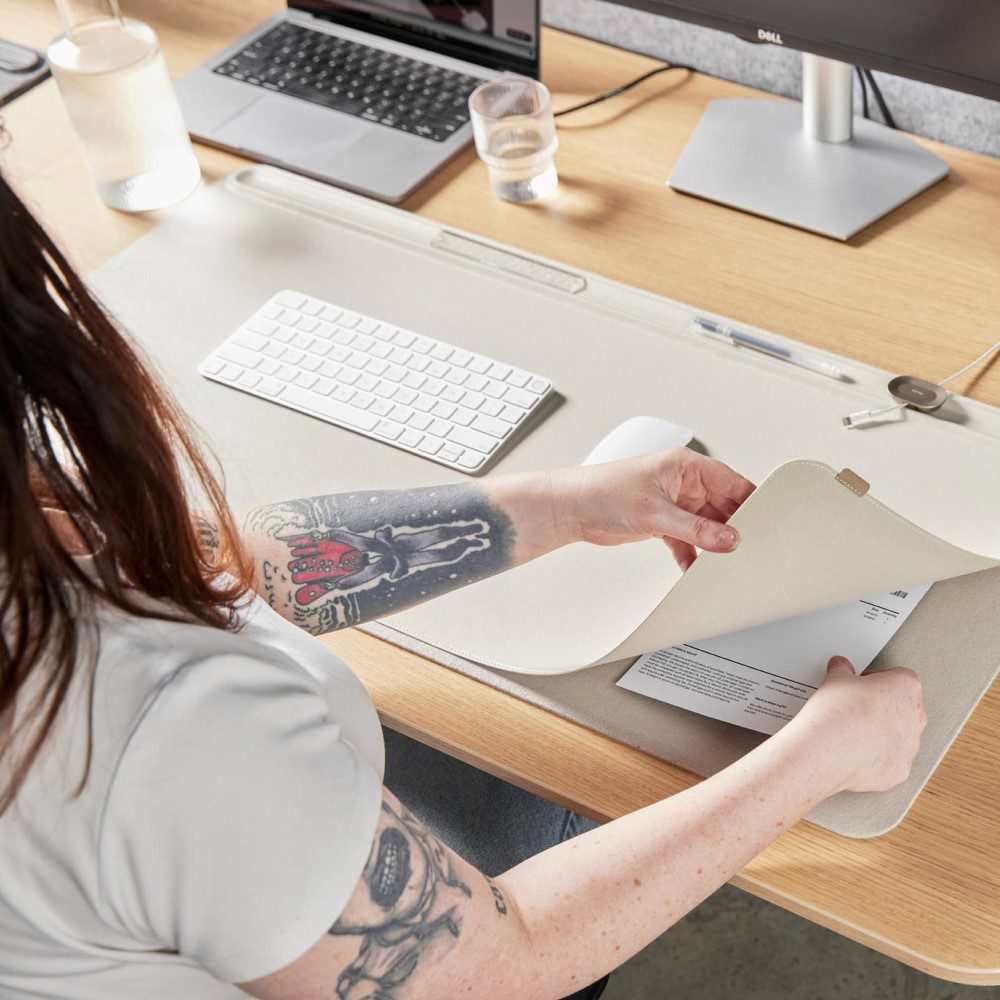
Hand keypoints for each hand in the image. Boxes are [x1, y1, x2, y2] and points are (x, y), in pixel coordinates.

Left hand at [551, 448, 755, 570]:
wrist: (571, 509)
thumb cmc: (603, 492)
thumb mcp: (656, 513)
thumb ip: (696, 529)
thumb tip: (728, 539)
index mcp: (685, 466)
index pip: (732, 482)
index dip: (750, 502)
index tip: (766, 524)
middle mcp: (682, 482)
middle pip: (722, 506)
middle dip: (732, 528)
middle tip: (746, 549)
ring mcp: (673, 503)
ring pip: (706, 525)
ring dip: (712, 544)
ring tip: (723, 563)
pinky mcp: (662, 522)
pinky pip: (687, 539)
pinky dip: (692, 554)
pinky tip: (695, 569)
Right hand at [791, 657, 926, 792]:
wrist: (828, 750)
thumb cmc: (838, 714)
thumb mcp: (835, 678)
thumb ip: (842, 669)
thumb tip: (840, 667)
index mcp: (906, 688)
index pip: (898, 676)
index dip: (877, 679)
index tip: (861, 684)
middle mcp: (916, 717)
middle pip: (903, 706)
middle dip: (881, 706)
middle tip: (856, 707)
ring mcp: (910, 747)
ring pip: (898, 736)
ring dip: (880, 733)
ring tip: (852, 731)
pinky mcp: (899, 771)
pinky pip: (890, 760)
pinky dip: (875, 757)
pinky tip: (854, 751)